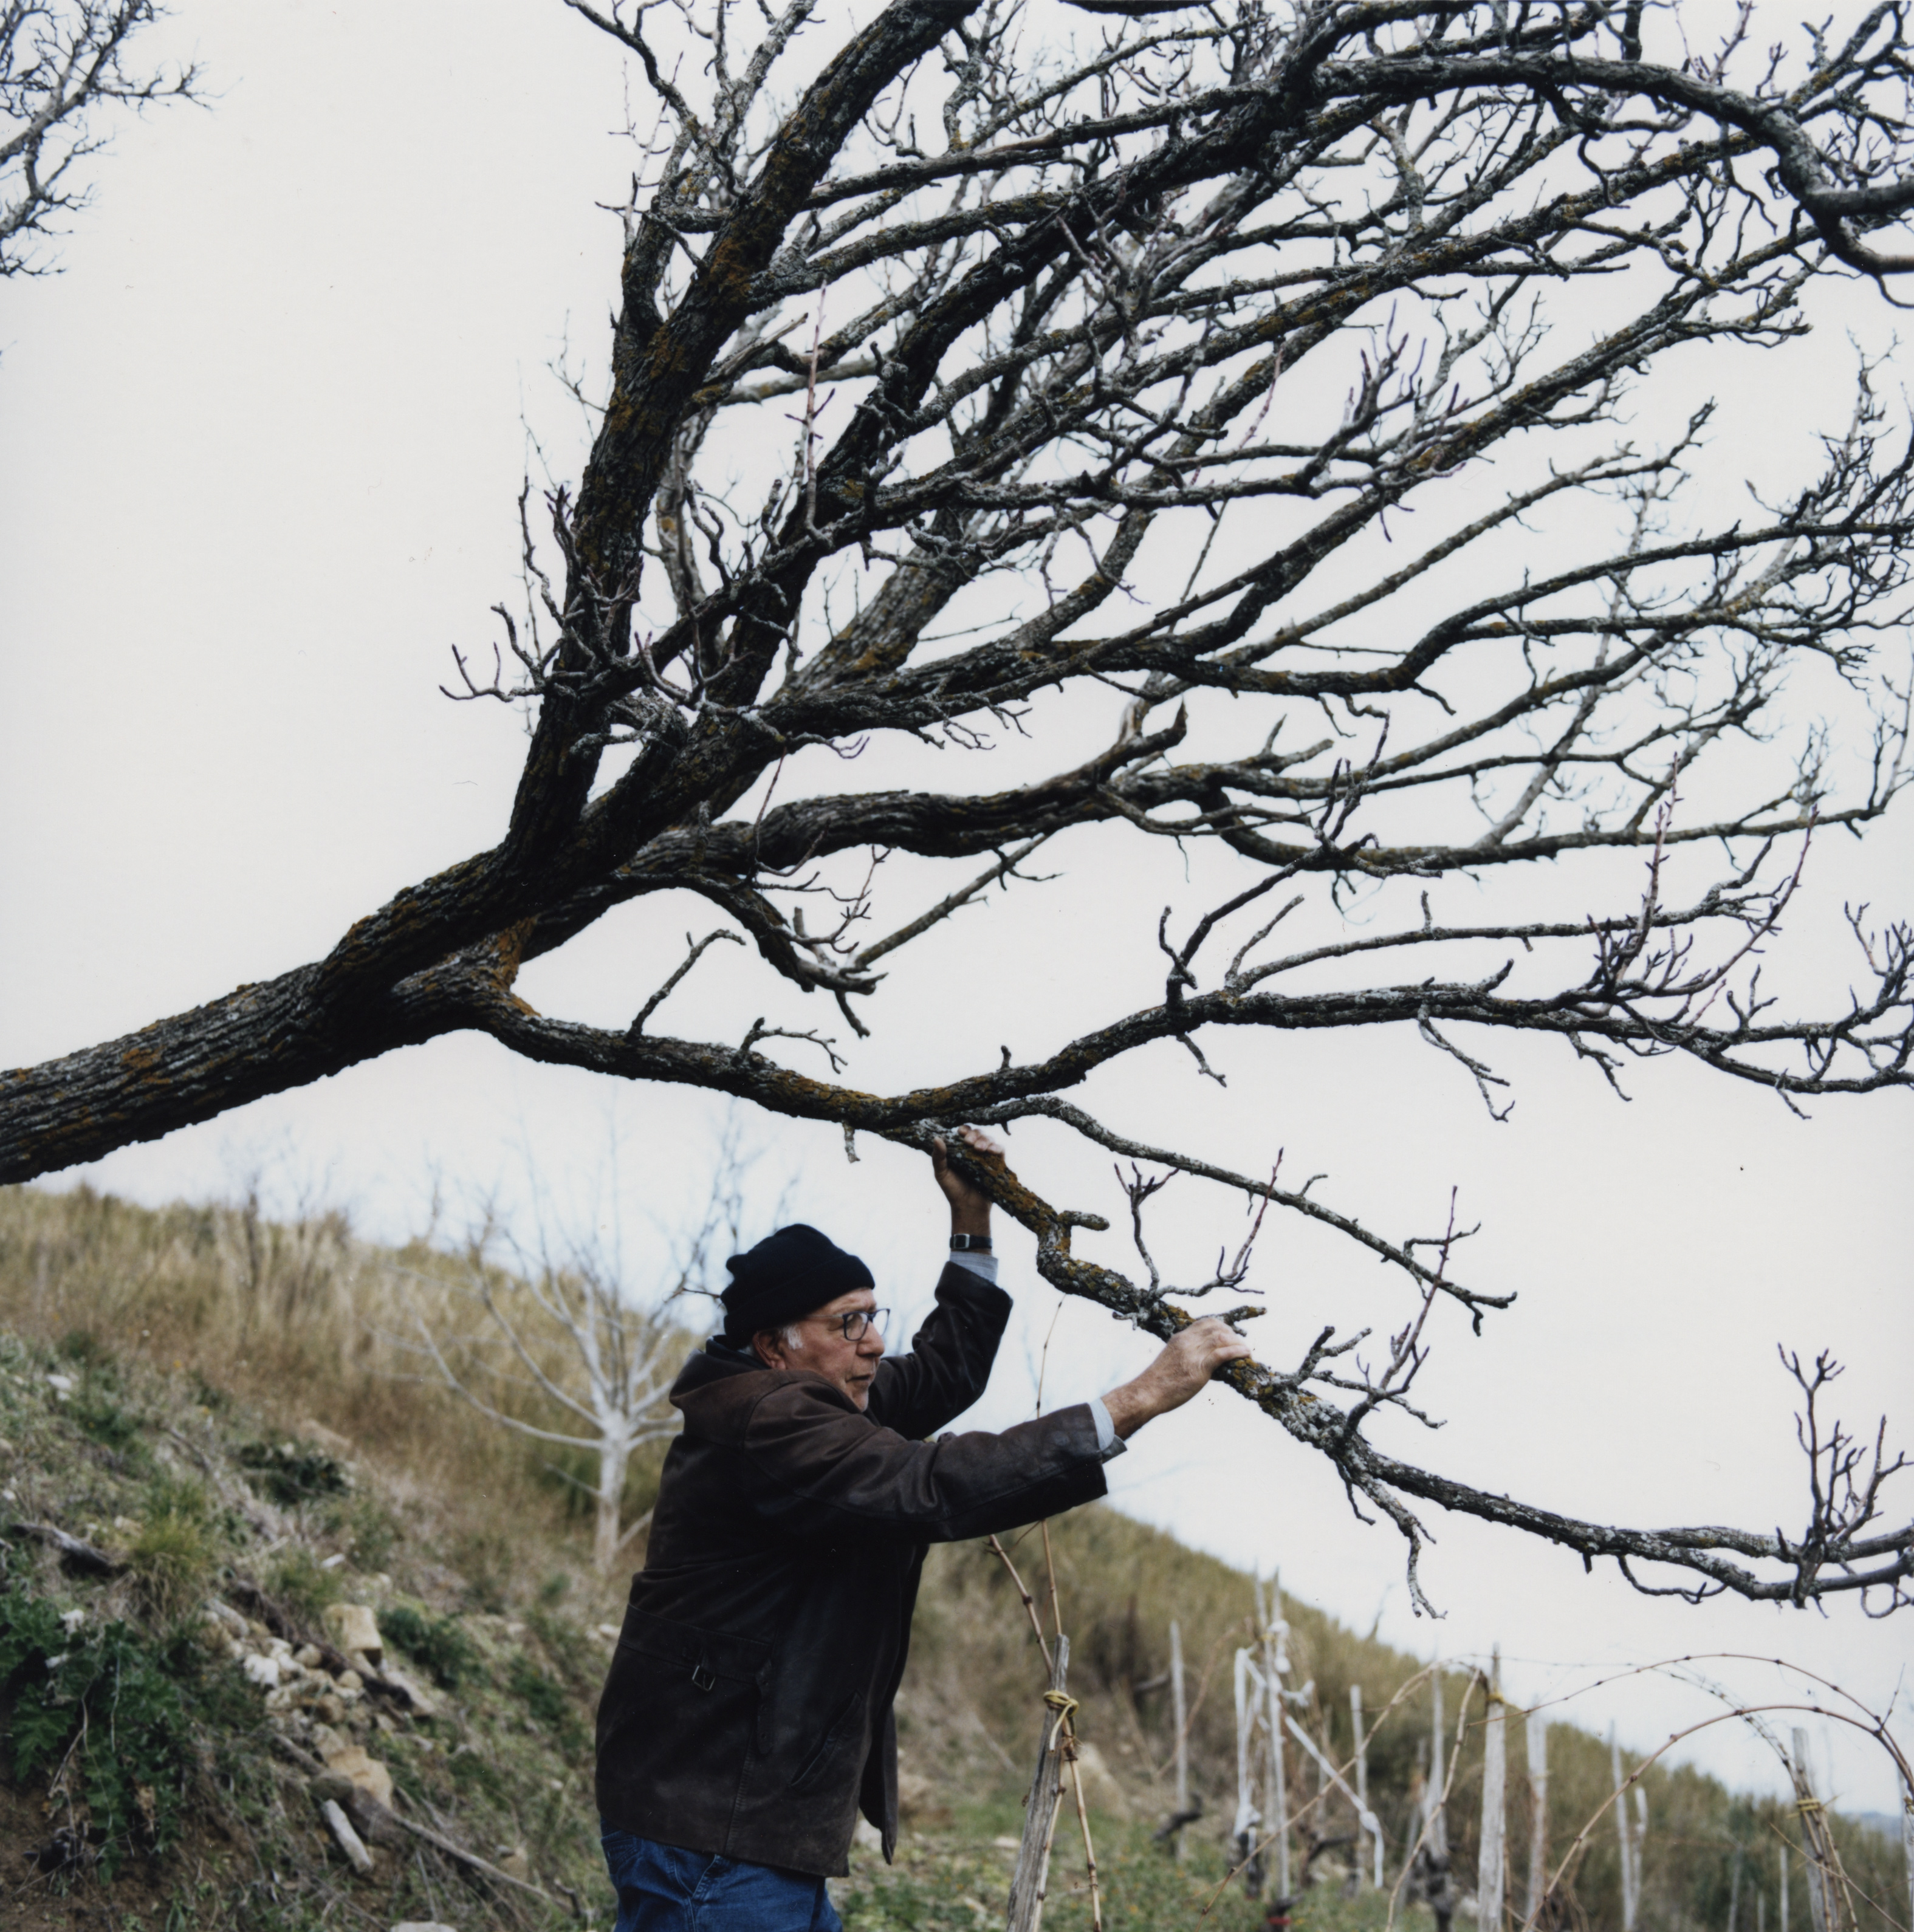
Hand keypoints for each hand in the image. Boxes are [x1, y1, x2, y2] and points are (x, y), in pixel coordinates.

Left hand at [930, 1125, 1002, 1236]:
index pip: (964, 1133)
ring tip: (979, 1149)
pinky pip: (1000, 1150)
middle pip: (978, 1133)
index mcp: (960, 1150)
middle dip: (975, 1134)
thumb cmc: (953, 1190)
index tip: (961, 1133)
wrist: (968, 1207)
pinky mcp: (997, 1164)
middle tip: (969, 1142)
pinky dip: (997, 1147)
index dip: (964, 1130)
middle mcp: (974, 1151)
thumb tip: (937, 1138)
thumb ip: (938, 1157)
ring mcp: (986, 1157)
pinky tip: (991, 1151)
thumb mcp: (941, 1173)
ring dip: (985, 1140)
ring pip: (989, 1139)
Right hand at [1100, 1318, 1253, 1438]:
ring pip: (1221, 1338)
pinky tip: (1245, 1354)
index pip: (1205, 1323)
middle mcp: (1187, 1342)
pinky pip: (1223, 1353)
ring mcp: (1193, 1353)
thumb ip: (1185, 1355)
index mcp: (1179, 1338)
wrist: (1147, 1393)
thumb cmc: (1157, 1383)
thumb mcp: (1171, 1360)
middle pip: (1216, 1327)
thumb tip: (1200, 1360)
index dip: (1221, 1326)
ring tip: (1245, 1350)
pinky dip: (1237, 1351)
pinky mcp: (1199, 1367)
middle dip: (1232, 1333)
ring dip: (1237, 1342)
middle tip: (1240, 1344)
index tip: (1230, 1335)